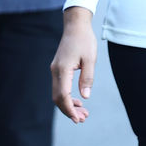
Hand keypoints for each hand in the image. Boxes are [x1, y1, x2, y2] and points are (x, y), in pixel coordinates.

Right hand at [51, 7, 96, 122]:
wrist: (76, 25)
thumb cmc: (84, 40)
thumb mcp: (90, 59)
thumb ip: (87, 78)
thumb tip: (85, 96)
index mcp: (63, 70)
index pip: (63, 95)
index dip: (70, 109)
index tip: (78, 119)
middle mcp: (55, 71)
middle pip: (58, 98)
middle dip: (69, 110)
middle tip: (83, 119)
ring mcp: (55, 70)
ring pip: (58, 94)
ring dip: (69, 105)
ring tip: (83, 113)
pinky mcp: (58, 69)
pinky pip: (60, 87)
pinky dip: (68, 97)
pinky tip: (78, 101)